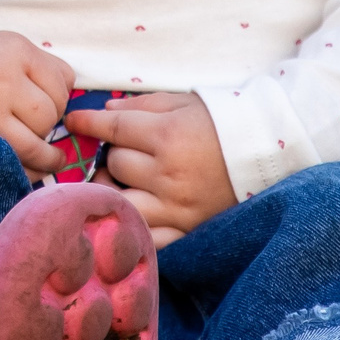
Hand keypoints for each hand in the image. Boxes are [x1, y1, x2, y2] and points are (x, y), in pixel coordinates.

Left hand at [64, 92, 235, 246]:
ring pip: (121, 201)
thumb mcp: (183, 103)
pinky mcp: (186, 230)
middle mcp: (169, 174)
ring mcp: (177, 207)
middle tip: (125, 150)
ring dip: (116, 190)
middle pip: (115, 164)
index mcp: (169, 136)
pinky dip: (134, 225)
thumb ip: (142, 106)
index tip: (72, 122)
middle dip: (114, 154)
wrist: (267, 154)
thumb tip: (105, 111)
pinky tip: (132, 212)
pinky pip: (147, 236)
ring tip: (123, 182)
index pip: (113, 129)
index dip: (87, 123)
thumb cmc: (221, 123)